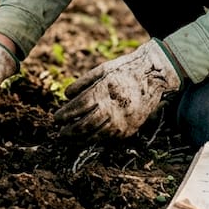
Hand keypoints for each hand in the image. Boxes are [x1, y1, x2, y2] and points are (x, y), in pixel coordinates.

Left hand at [54, 39, 181, 139]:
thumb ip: (83, 82)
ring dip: (80, 139)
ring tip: (70, 138)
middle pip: (86, 125)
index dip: (66, 114)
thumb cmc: (124, 70)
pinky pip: (109, 138)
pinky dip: (96, 139)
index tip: (56, 118)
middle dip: (70, 131)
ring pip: (97, 135)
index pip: (79, 106)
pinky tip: (87, 137)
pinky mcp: (130, 129)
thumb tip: (66, 96)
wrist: (152, 77)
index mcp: (105, 91)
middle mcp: (114, 108)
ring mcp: (123, 120)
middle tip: (60, 133)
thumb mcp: (103, 69)